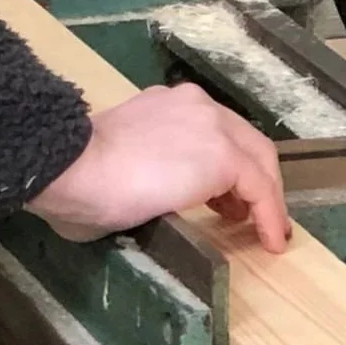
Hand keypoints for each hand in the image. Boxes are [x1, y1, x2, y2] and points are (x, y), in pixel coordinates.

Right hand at [25, 83, 289, 251]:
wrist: (74, 166)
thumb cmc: (77, 174)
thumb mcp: (116, 159)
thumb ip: (138, 168)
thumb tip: (132, 200)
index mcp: (165, 104)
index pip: (213, 131)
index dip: (226, 168)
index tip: (224, 200)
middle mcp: (194, 104)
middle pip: (245, 141)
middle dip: (253, 179)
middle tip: (243, 213)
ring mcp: (212, 126)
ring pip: (258, 160)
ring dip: (263, 196)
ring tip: (256, 229)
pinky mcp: (224, 157)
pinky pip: (261, 189)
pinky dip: (270, 215)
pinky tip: (269, 240)